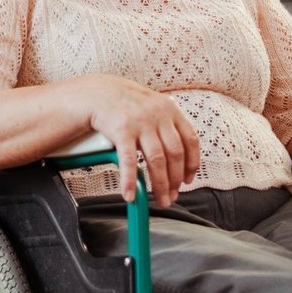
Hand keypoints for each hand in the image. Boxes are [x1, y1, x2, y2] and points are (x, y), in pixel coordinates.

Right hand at [81, 75, 200, 208]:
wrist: (99, 92)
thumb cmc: (127, 104)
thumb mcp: (154, 106)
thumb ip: (168, 125)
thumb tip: (182, 155)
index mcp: (170, 110)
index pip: (190, 140)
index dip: (192, 163)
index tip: (188, 180)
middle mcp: (158, 115)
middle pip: (174, 154)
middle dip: (175, 180)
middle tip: (172, 196)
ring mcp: (140, 123)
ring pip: (156, 161)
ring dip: (160, 185)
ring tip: (160, 200)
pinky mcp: (122, 131)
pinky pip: (129, 161)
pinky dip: (130, 180)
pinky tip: (129, 194)